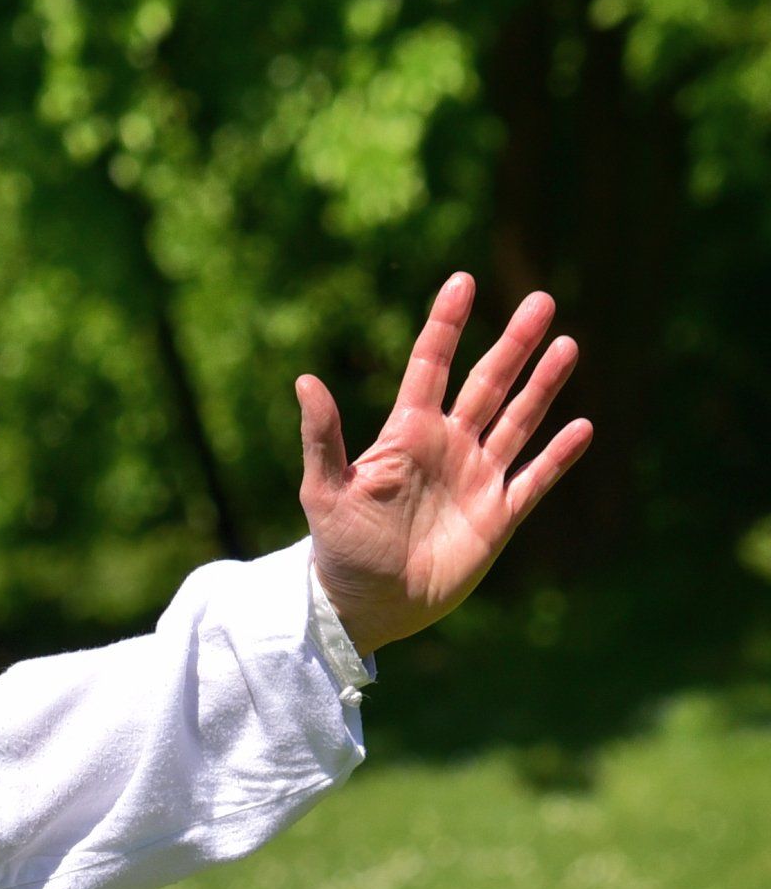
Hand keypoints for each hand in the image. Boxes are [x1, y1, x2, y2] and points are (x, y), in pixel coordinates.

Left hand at [297, 273, 593, 656]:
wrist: (367, 607)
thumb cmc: (339, 550)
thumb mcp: (323, 493)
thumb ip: (321, 438)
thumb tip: (305, 381)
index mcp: (407, 434)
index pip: (431, 366)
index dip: (446, 325)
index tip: (462, 280)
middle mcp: (448, 447)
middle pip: (488, 384)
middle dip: (514, 344)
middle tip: (541, 300)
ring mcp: (477, 479)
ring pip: (518, 421)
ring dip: (543, 386)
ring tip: (568, 345)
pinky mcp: (498, 517)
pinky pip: (535, 480)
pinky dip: (558, 456)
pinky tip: (583, 428)